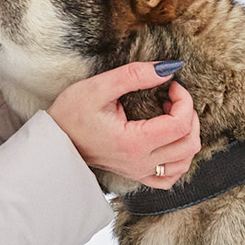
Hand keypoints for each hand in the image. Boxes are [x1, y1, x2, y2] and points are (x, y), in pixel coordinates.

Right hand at [48, 62, 200, 189]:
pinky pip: (170, 176)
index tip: (171, 84)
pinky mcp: (135, 174)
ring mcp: (138, 172)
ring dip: (188, 136)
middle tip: (173, 97)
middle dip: (189, 115)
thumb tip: (168, 68)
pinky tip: (170, 141)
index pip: (180, 124)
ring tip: (172, 116)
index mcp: (134, 143)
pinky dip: (179, 159)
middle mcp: (140, 162)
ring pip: (185, 162)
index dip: (184, 99)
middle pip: (189, 144)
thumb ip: (135, 75)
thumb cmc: (71, 114)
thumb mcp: (99, 87)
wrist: (54, 140)